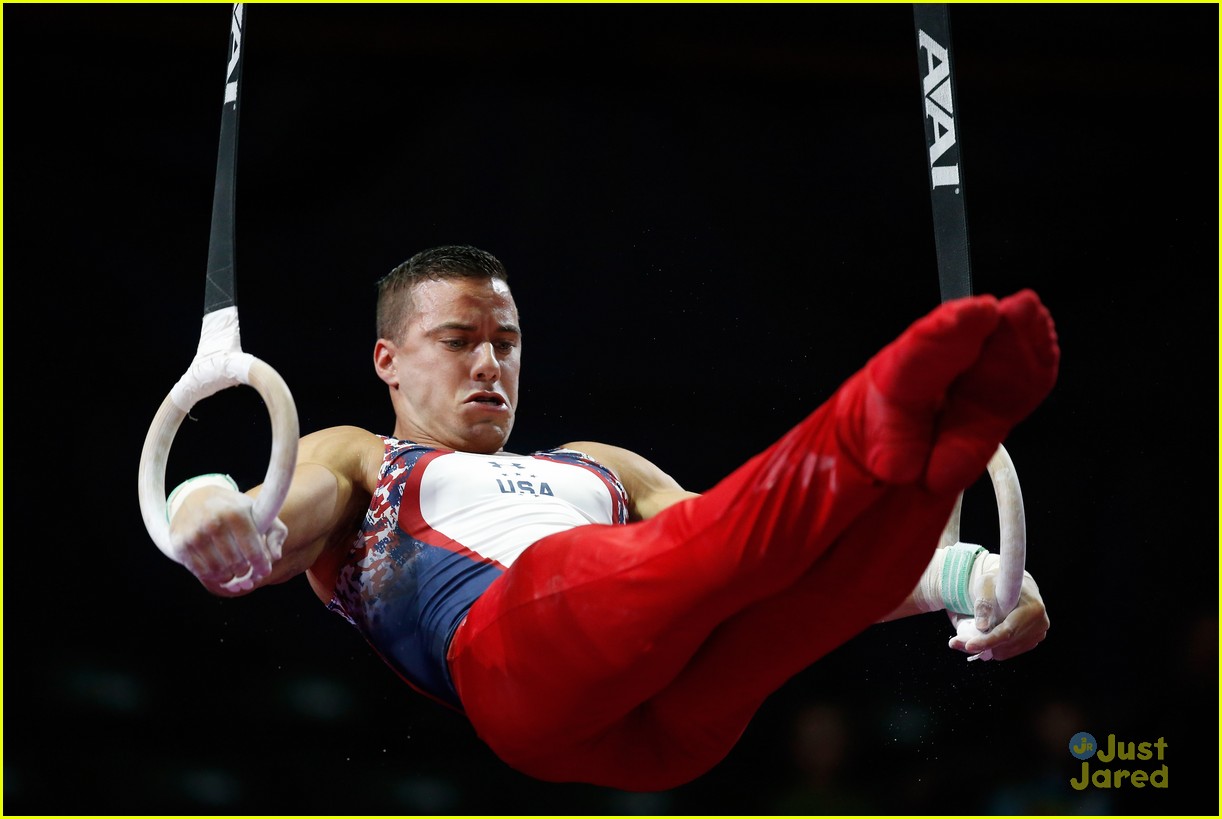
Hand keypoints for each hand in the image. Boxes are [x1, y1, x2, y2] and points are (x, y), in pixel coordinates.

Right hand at [168, 485, 286, 595]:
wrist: (197, 498)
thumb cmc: (234, 509)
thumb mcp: (258, 512)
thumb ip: (275, 532)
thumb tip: (275, 556)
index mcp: (236, 513)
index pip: (253, 550)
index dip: (261, 565)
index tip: (264, 571)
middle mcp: (214, 523)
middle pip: (236, 563)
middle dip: (246, 572)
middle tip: (248, 572)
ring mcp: (195, 534)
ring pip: (218, 571)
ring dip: (229, 577)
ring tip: (234, 572)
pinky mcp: (181, 544)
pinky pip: (201, 572)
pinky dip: (213, 576)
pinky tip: (219, 571)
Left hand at [948, 560, 1048, 660]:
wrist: (1013, 584)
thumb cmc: (998, 582)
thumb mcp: (986, 584)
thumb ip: (984, 604)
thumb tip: (982, 627)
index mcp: (1033, 608)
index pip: (1008, 631)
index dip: (987, 640)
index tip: (969, 645)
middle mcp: (1040, 623)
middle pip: (1005, 644)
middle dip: (981, 645)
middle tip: (957, 642)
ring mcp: (1038, 634)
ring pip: (1005, 651)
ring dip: (987, 647)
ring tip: (972, 635)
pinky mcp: (1033, 641)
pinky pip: (1008, 651)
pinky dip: (994, 647)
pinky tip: (987, 635)